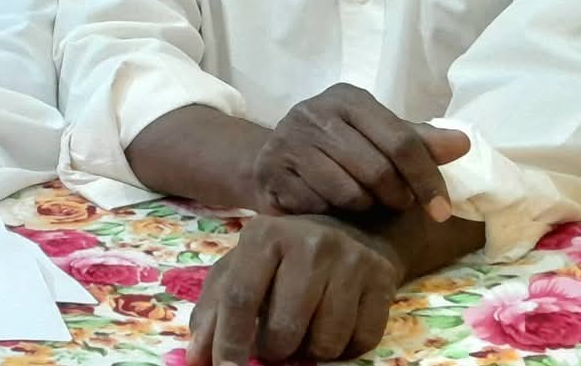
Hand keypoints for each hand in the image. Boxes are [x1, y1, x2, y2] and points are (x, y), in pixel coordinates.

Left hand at [190, 214, 399, 365]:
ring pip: (324, 343)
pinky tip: (335, 325)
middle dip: (274, 350)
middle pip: (284, 328)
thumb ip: (215, 310)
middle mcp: (309, 242)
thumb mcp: (242, 267)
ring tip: (306, 328)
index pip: (241, 297)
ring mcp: (351, 260)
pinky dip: (343, 349)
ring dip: (310, 351)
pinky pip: (360, 342)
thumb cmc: (284, 255)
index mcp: (264, 235)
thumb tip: (197, 358)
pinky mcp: (383, 280)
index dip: (230, 341)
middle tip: (275, 342)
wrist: (354, 228)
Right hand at [252, 84, 469, 218]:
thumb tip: (463, 143)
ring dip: (363, 208)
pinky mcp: (270, 170)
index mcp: (348, 98)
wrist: (275, 159)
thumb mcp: (378, 138)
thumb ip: (418, 142)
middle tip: (397, 205)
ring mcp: (288, 140)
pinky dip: (330, 214)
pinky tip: (331, 208)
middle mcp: (315, 111)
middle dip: (396, 197)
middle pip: (377, 170)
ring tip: (363, 205)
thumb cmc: (338, 148)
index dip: (427, 179)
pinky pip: (317, 205)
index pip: (402, 141)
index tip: (442, 211)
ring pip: (348, 192)